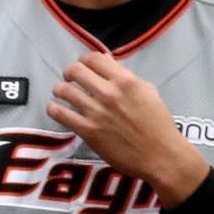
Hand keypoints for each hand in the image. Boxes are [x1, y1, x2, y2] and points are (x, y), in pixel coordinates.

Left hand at [48, 53, 210, 205]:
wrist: (160, 155)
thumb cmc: (158, 124)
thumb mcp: (148, 92)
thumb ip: (127, 77)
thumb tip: (108, 63)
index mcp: (126, 80)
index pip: (94, 58)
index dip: (84, 60)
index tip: (83, 66)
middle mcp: (109, 93)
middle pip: (75, 70)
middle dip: (69, 73)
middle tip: (70, 79)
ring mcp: (96, 112)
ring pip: (63, 90)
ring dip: (59, 90)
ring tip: (61, 93)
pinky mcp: (87, 131)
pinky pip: (60, 114)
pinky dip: (53, 109)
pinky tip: (55, 109)